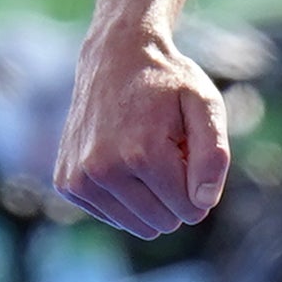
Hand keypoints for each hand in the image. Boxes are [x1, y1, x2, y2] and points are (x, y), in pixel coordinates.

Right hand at [55, 23, 228, 237]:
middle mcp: (103, 170)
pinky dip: (124, 196)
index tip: (185, 147)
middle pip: (163, 222)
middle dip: (173, 192)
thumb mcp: (205, 105)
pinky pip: (113, 217)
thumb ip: (214, 155)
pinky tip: (120, 159)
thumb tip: (203, 203)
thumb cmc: (167, 82)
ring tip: (141, 152)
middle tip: (163, 148)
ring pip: (137, 225)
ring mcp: (80, 180)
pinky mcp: (67, 184)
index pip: (190, 209)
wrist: (115, 56)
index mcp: (141, 153)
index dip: (197, 183)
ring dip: (148, 196)